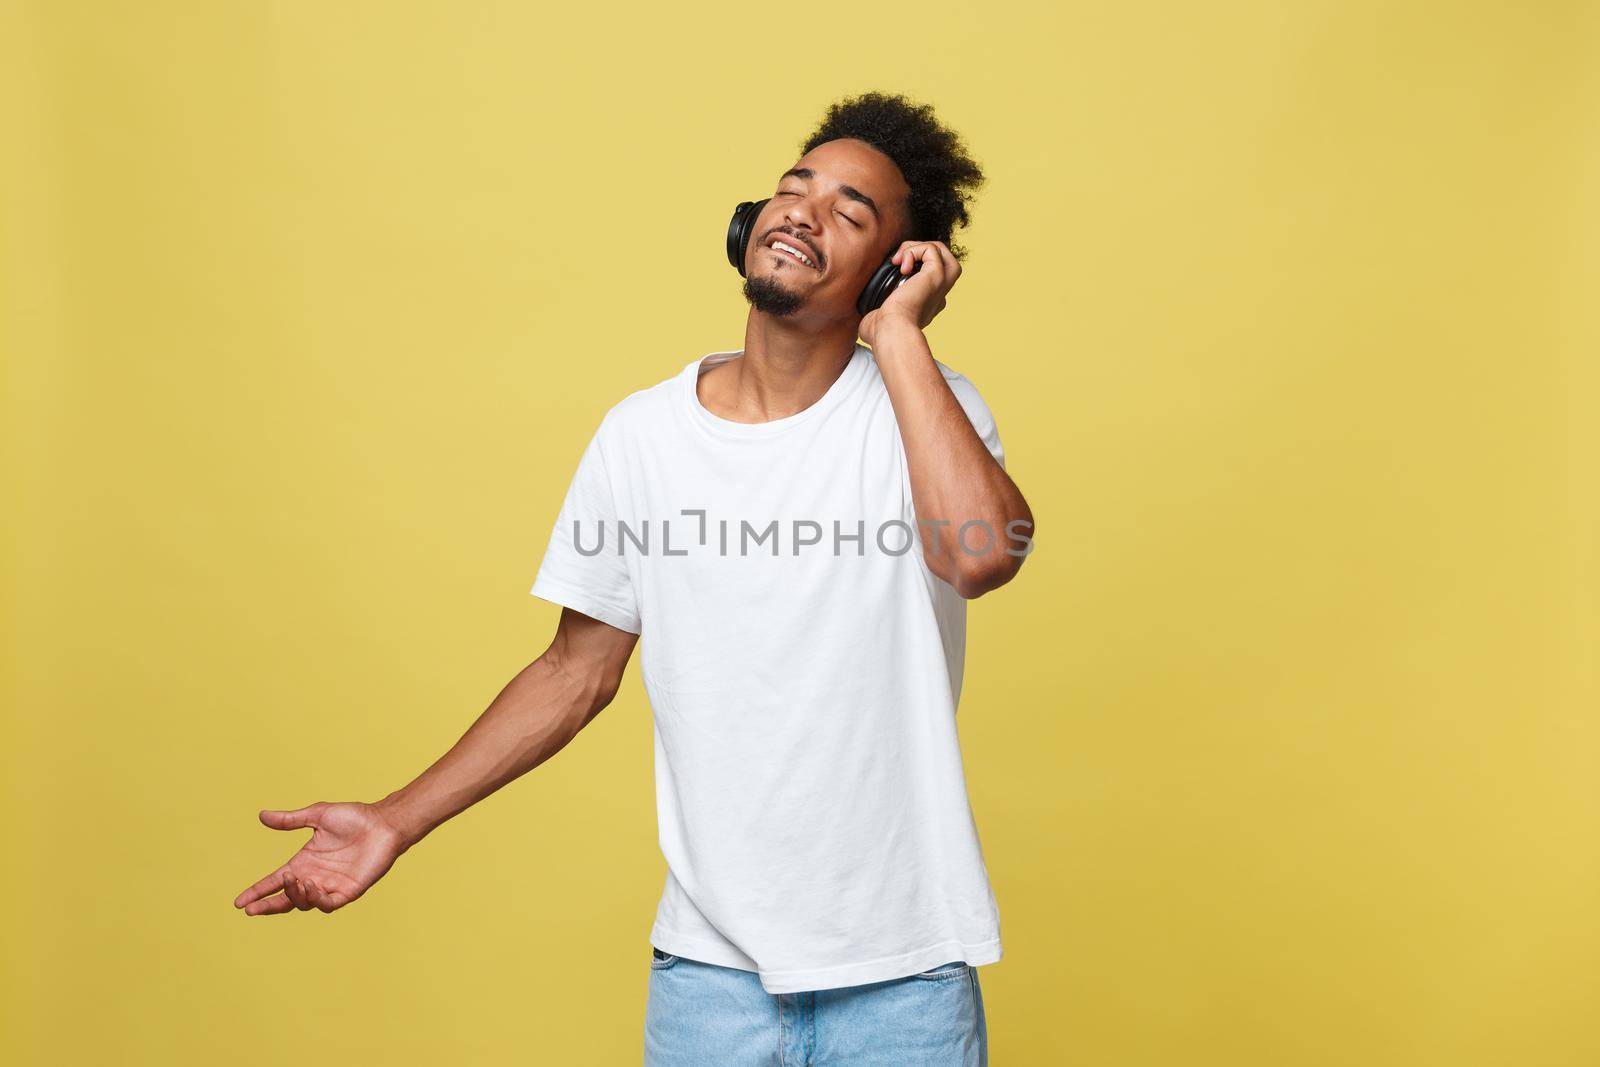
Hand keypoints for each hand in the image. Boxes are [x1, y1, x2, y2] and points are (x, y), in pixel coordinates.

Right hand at [233, 801, 409, 915]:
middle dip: (267, 906)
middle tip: (251, 909)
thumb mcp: (317, 815)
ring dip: (295, 895)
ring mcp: (331, 885)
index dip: (258, 892)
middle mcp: (315, 877)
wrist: (383, 822)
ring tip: (295, 880)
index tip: (239, 902)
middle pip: (286, 900)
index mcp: (304, 862)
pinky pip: (328, 904)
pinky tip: (311, 885)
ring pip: (304, 903)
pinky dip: (316, 899)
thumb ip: (290, 820)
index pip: (275, 882)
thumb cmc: (354, 817)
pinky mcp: (349, 891)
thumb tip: (262, 815)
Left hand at [857, 239, 960, 347]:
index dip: (912, 267)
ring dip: (916, 247)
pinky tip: (901, 265)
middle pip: (941, 258)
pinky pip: (932, 249)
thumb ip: (877, 313)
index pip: (927, 276)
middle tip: (898, 261)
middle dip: (919, 250)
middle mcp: (938, 294)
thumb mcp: (878, 319)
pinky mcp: (937, 275)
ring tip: (898, 260)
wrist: (889, 331)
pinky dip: (914, 249)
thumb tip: (865, 319)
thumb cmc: (881, 332)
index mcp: (927, 304)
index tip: (893, 275)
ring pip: (940, 250)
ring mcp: (940, 284)